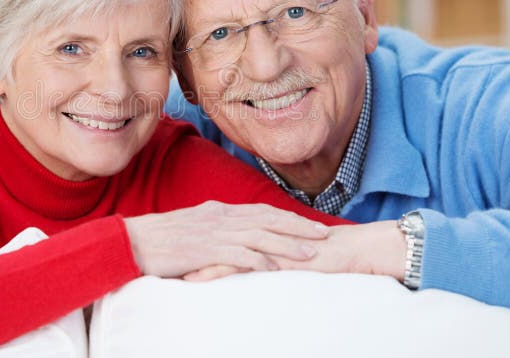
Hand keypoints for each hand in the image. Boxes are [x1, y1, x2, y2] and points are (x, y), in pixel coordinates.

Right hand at [124, 201, 328, 277]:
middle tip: (323, 234)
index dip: (287, 217)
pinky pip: (239, 255)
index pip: (260, 211)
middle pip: (267, 219)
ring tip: (310, 254)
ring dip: (287, 245)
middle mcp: (220, 216)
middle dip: (298, 227)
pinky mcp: (205, 249)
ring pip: (260, 235)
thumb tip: (234, 237)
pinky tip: (275, 270)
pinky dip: (259, 261)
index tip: (308, 224)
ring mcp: (213, 232)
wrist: (132, 241)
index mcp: (218, 210)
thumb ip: (214, 229)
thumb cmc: (159, 239)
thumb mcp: (191, 227)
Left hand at [183, 221, 406, 281]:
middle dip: (183, 247)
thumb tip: (248, 254)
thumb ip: (267, 247)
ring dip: (191, 259)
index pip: (218, 231)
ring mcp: (264, 244)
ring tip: (165, 268)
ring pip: (219, 249)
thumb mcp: (287, 249)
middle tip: (155, 254)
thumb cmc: (323, 251)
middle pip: (212, 237)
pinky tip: (195, 280)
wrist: (354, 249)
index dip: (192, 237)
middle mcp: (257, 232)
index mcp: (257, 228)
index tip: (166, 245)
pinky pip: (239, 265)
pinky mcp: (273, 259)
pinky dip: (214, 272)